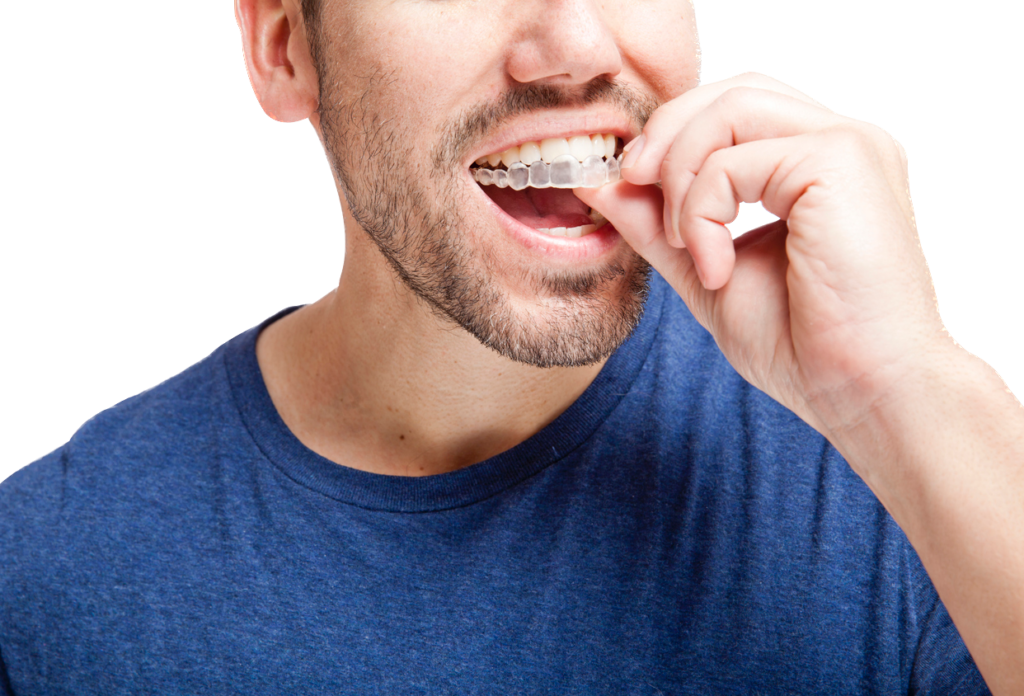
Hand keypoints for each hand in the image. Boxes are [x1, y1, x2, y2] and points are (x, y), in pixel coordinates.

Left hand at [576, 72, 947, 438]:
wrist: (867, 393)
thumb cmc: (804, 345)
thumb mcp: (706, 271)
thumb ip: (658, 223)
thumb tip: (600, 180)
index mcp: (816, 164)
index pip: (733, 109)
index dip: (672, 135)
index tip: (626, 183)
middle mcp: (838, 143)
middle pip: (730, 92)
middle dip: (665, 134)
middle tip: (629, 185)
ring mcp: (847, 146)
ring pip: (730, 108)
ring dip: (679, 172)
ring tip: (680, 242)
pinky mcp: (841, 162)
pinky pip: (734, 160)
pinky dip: (701, 212)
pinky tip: (715, 269)